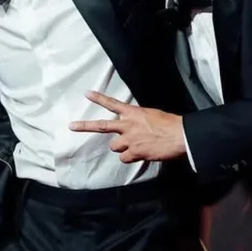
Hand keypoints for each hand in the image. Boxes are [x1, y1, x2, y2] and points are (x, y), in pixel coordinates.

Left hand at [69, 91, 185, 162]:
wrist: (180, 136)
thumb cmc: (170, 124)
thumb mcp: (151, 115)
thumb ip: (138, 120)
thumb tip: (134, 127)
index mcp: (133, 112)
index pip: (112, 103)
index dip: (98, 98)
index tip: (87, 93)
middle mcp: (128, 125)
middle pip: (101, 126)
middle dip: (84, 126)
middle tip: (71, 126)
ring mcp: (129, 139)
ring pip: (114, 147)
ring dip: (121, 148)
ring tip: (135, 146)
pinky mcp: (134, 152)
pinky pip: (124, 158)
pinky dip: (130, 158)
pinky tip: (140, 155)